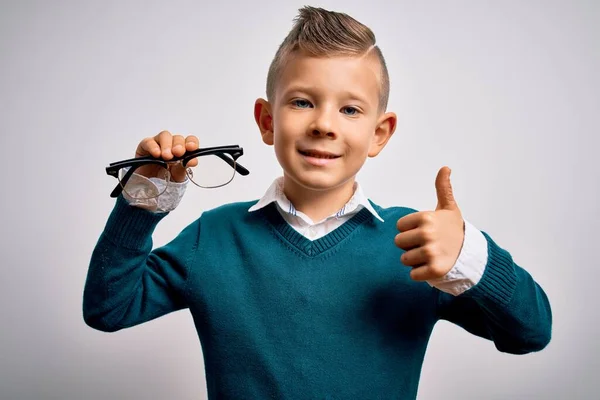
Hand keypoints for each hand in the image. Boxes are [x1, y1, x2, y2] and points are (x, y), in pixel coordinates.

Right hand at [134, 130, 198, 181]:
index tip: (192, 147)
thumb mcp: (176, 176)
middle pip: (177, 138)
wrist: (148, 187)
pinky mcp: (144, 146)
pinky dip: (153, 147)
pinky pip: (148, 142)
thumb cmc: (164, 179)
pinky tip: (156, 154)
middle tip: (178, 153)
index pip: (190, 141)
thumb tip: (192, 160)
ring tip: (167, 157)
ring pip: (164, 136)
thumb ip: (183, 167)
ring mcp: (158, 144)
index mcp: (183, 151)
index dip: (192, 142)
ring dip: (167, 145)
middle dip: (179, 145)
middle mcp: (171, 145)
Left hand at [394, 166, 464, 280]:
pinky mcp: (433, 270)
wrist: (471, 254)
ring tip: (430, 256)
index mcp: (426, 218)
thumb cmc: (454, 230)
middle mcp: (427, 234)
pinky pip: (412, 274)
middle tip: (427, 245)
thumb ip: (443, 188)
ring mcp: (430, 253)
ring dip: (415, 260)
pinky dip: (419, 273)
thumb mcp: (449, 208)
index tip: (425, 231)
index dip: (410, 230)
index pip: (399, 227)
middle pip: (399, 243)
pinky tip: (431, 267)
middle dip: (410, 246)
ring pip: (404, 259)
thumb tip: (445, 168)